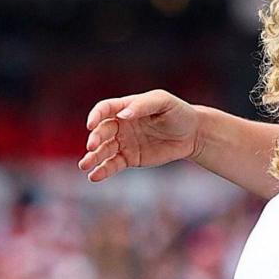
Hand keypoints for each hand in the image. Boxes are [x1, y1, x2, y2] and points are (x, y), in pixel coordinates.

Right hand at [78, 89, 201, 181]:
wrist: (193, 134)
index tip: (91, 124)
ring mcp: (124, 142)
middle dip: (95, 139)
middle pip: (102, 131)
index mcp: (125, 108)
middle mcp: (121, 125)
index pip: (104, 109)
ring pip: (104, 150)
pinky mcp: (130, 158)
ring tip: (84, 165)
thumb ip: (143, 105)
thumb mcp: (163, 102)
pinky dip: (103, 170)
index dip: (96, 116)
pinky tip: (94, 176)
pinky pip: (113, 165)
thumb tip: (123, 115)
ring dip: (93, 157)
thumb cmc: (178, 113)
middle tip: (92, 146)